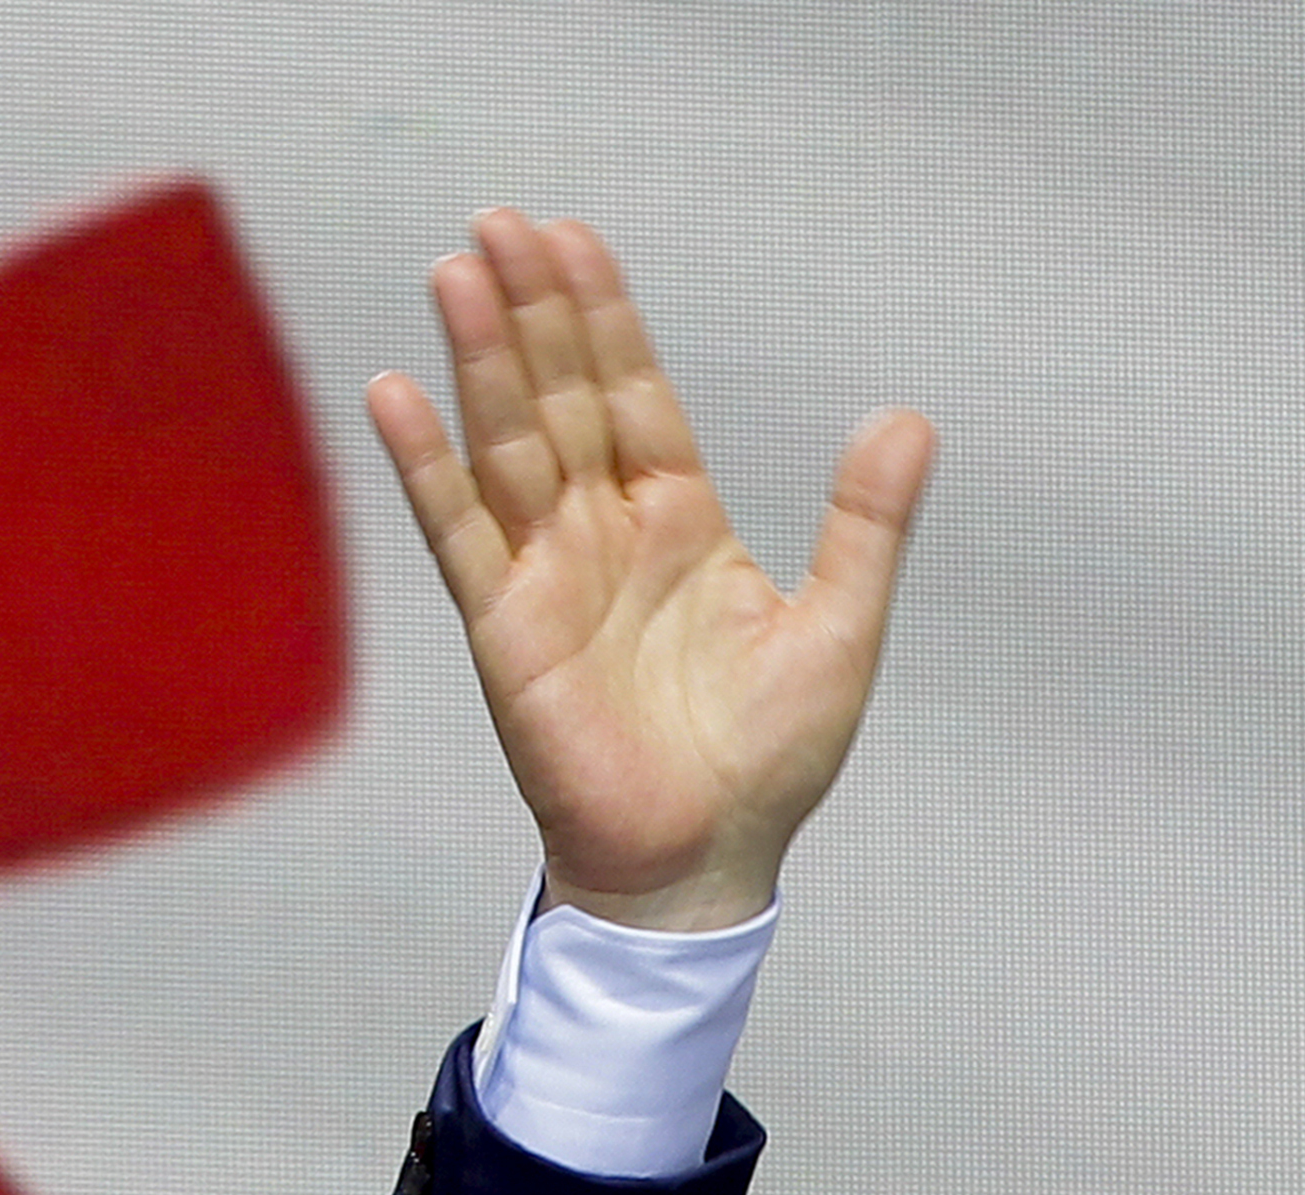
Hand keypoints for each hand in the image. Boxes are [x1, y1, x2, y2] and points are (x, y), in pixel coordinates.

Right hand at [370, 211, 937, 931]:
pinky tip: (395, 393)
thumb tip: (909, 418)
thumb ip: (864, 524)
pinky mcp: (505, 632)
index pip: (633, 394)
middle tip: (498, 219)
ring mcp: (547, 577)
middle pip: (559, 397)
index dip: (604, 317)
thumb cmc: (767, 764)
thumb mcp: (840, 629)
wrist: (705, 863)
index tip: (574, 238)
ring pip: (507, 443)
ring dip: (481, 359)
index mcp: (679, 522)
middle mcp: (604, 535)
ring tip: (458, 271)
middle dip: (532, 309)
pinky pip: (458, 532)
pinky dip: (425, 465)